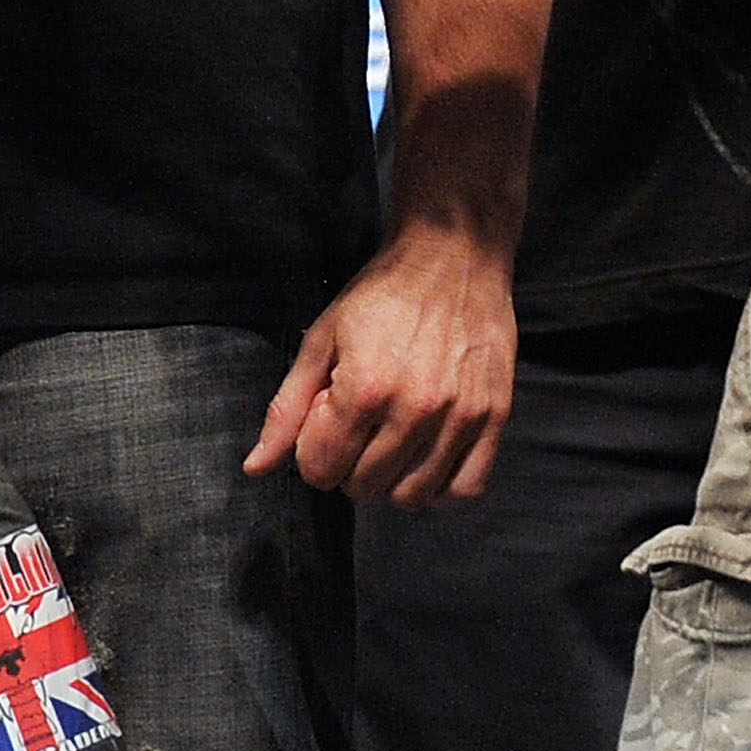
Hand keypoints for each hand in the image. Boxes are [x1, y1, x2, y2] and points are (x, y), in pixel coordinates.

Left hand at [245, 226, 515, 503]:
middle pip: (363, 488)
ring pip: (411, 497)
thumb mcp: (321, 340)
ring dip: (393, 478)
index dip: (314, 448)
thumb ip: (287, 408)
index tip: (328, 416)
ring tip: (393, 436)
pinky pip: (465, 488)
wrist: (453, 254)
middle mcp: (414, 408)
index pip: (320, 471)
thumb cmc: (382, 293)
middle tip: (361, 420)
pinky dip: (441, 484)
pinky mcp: (494, 416)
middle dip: (349, 462)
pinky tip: (427, 452)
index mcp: (363, 388)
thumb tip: (255, 469)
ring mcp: (459, 415)